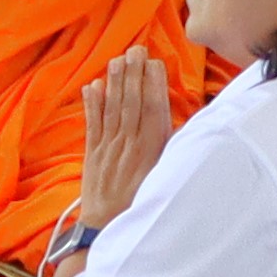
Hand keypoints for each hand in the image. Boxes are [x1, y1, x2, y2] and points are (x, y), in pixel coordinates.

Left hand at [73, 48, 175, 226]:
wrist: (111, 227)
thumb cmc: (146, 203)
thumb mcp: (167, 176)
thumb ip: (172, 149)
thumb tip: (185, 126)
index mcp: (152, 149)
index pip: (153, 108)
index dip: (153, 83)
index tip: (154, 62)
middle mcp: (130, 145)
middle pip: (132, 102)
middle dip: (133, 74)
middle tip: (135, 50)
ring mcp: (109, 148)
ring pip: (112, 109)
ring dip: (114, 82)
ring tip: (117, 60)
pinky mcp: (92, 154)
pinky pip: (92, 124)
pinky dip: (92, 104)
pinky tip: (92, 86)